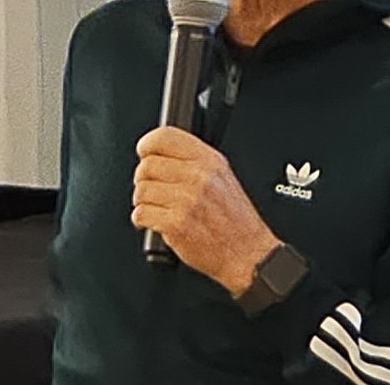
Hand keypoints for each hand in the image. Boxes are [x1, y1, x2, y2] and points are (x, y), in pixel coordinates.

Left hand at [132, 126, 279, 294]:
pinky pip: (141, 214)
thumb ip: (194, 161)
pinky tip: (155, 221)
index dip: (147, 144)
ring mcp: (186, 200)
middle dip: (144, 179)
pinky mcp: (175, 224)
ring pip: (141, 190)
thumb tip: (160, 153)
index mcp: (209, 160)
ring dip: (143, 201)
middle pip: (147, 165)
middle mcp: (198, 177)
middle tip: (153, 188)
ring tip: (157, 207)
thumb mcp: (222, 176)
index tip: (144, 152)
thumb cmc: (235, 219)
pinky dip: (142, 220)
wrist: (247, 253)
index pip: (164, 137)